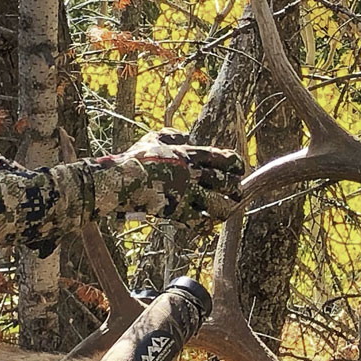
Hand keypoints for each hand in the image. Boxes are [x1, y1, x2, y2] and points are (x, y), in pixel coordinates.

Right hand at [118, 128, 244, 222]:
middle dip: (235, 189)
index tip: (239, 169)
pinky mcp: (176, 211)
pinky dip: (206, 223)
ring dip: (226, 209)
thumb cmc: (136, 158)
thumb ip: (172, 136)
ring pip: (219, 205)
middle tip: (236, 192)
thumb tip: (184, 137)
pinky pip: (200, 221)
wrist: (120, 179)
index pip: (224, 158)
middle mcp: (192, 174)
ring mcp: (186, 194)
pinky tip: (206, 223)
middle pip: (227, 183)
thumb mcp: (154, 138)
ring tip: (227, 210)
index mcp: (189, 154)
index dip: (237, 164)